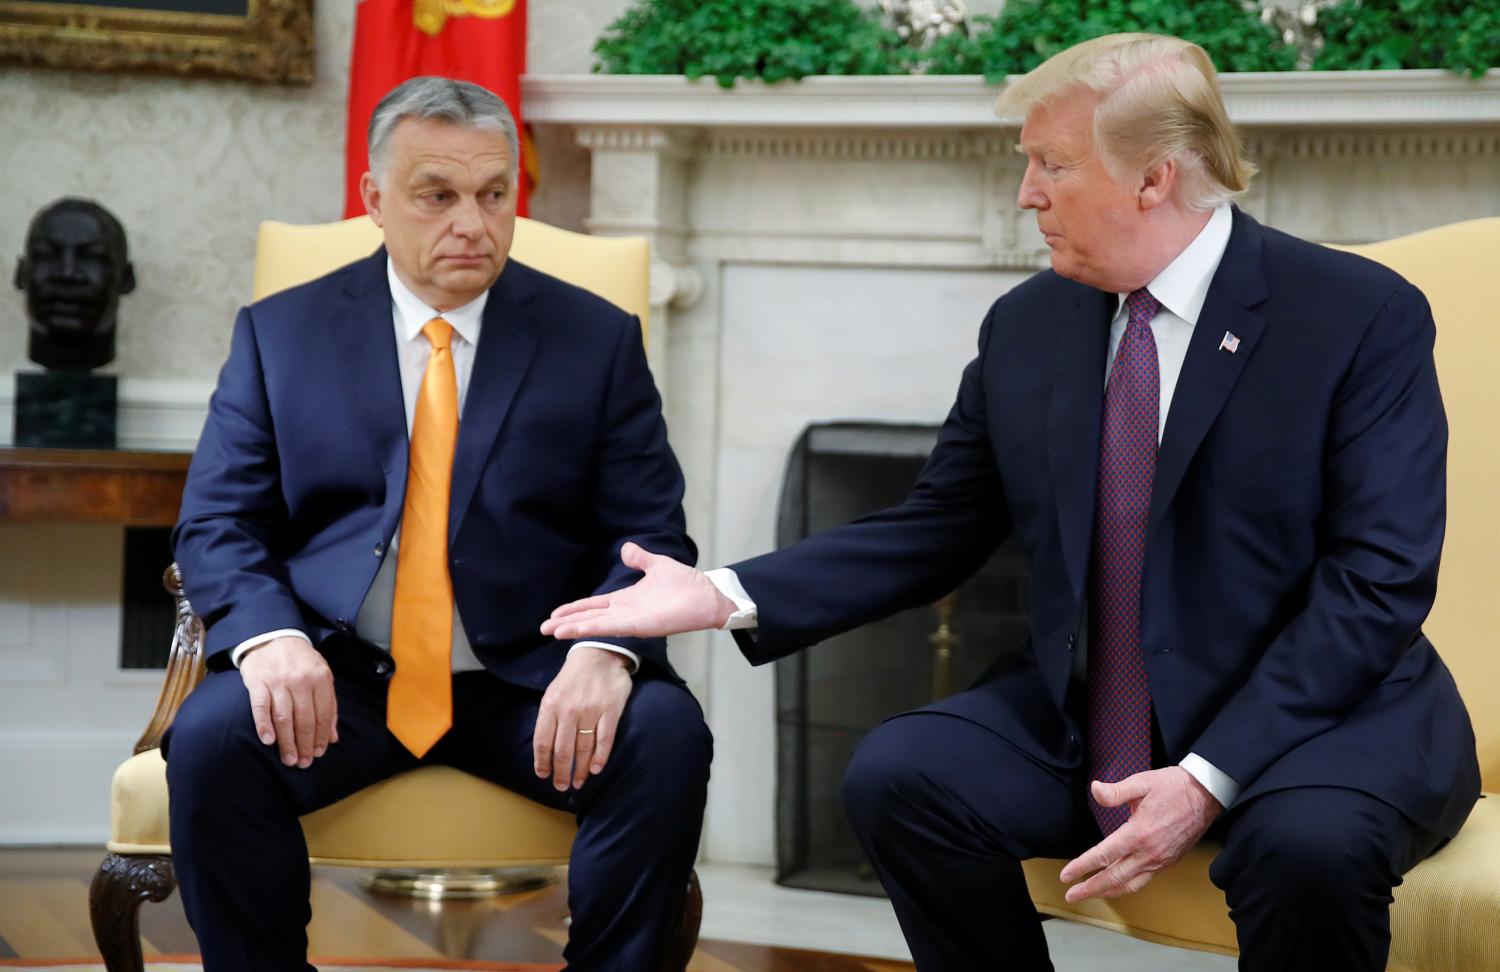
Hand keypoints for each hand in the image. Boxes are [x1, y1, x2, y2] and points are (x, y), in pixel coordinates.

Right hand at [238, 636, 337, 768]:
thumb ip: (329, 705)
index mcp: (320, 678)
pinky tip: (268, 741)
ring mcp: (278, 681)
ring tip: (289, 759)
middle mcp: (301, 680)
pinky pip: (261, 707)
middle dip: (305, 745)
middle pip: (304, 719)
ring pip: (284, 717)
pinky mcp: (257, 682)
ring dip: (287, 742)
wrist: (273, 635)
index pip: (323, 714)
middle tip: (303, 762)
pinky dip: (264, 725)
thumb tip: (332, 737)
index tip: (318, 753)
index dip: (321, 737)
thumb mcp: (321, 675)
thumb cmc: (300, 660)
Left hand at [533, 645, 633, 790]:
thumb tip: (546, 748)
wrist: (599, 654)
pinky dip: (600, 758)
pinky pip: (604, 740)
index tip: (543, 775)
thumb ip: (549, 718)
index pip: (543, 742)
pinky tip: (595, 769)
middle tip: (561, 786)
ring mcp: (591, 711)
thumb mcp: (553, 692)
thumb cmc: (573, 677)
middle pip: (563, 751)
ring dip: (580, 770)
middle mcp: (569, 710)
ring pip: (583, 749)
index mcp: (550, 705)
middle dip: (561, 773)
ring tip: (578, 782)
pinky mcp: (611, 711)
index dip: (542, 763)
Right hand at [541, 542, 736, 639]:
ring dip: (574, 628)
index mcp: (626, 599)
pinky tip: (576, 630)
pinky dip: (593, 628)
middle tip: (543, 628)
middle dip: (566, 623)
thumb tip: (625, 548)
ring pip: (596, 625)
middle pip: (589, 618)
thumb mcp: (658, 565)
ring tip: (552, 631)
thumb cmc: (687, 584)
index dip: (574, 609)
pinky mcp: (640, 625)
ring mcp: (631, 620)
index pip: (594, 605)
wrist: (708, 595)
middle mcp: (625, 612)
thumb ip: (640, 559)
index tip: (555, 614)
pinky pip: (612, 627)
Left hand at [1058, 766, 1222, 901]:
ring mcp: (1160, 860)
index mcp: (1138, 833)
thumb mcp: (1141, 782)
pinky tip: (1116, 886)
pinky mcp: (1169, 862)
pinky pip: (1144, 881)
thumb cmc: (1172, 787)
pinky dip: (1126, 888)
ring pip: (1130, 885)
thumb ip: (1115, 791)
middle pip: (1114, 878)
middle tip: (1071, 895)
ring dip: (1107, 892)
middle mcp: (1148, 852)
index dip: (1082, 866)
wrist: (1206, 795)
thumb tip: (1094, 789)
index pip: (1104, 855)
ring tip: (1090, 895)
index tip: (1066, 875)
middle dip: (1090, 888)